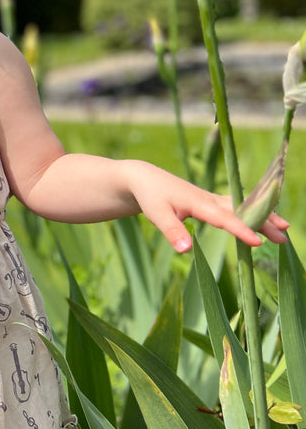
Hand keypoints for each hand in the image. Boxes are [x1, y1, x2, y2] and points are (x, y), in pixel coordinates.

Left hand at [131, 166, 288, 251]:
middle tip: (283, 237)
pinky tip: (263, 221)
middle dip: (263, 222)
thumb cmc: (151, 196)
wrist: (145, 178)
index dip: (241, 230)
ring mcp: (211, 199)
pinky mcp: (210, 201)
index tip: (258, 242)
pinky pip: (235, 207)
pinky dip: (251, 213)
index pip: (224, 219)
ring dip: (262, 217)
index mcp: (198, 202)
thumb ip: (172, 231)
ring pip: (241, 208)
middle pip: (241, 211)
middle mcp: (209, 199)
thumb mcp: (156, 215)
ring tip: (283, 230)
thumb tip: (186, 250)